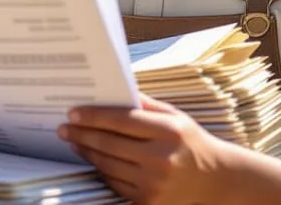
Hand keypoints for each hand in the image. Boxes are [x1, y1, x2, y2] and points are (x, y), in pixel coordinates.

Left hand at [59, 93, 229, 204]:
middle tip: (64, 128)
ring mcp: (154, 183)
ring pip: (108, 165)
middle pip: (110, 144)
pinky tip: (94, 159)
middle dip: (82, 134)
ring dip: (88, 153)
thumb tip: (115, 87)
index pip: (122, 120)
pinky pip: (115, 184)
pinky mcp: (148, 202)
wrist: (216, 180)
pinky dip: (102, 171)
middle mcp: (161, 158)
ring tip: (75, 141)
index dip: (94, 116)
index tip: (73, 113)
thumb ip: (146, 104)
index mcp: (169, 131)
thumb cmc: (191, 142)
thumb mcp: (175, 117)